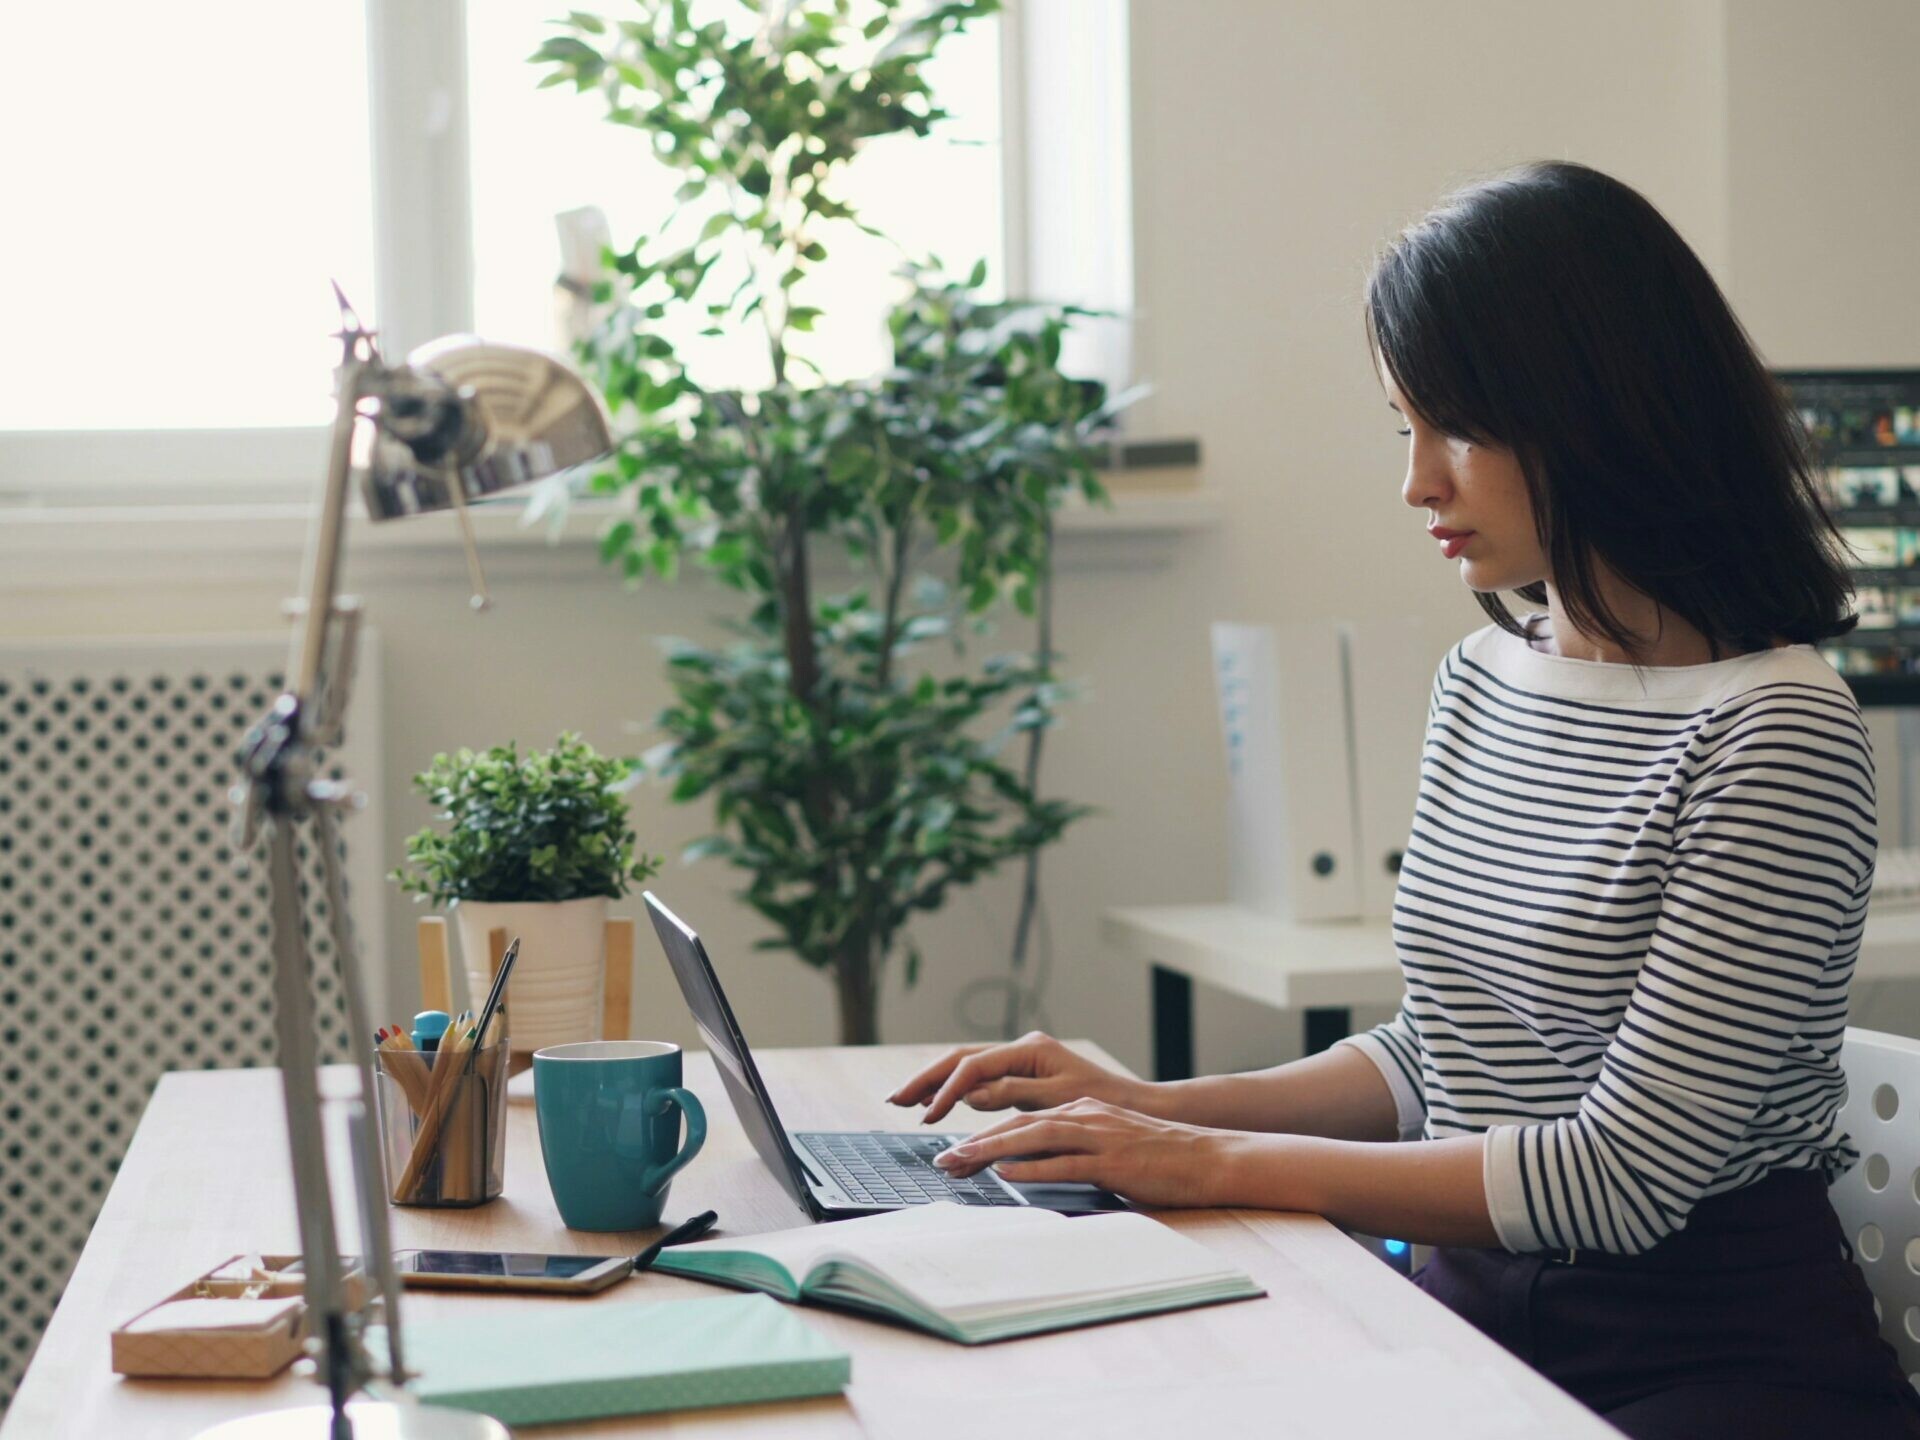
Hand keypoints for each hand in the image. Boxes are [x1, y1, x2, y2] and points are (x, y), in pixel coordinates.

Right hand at [887, 1031, 1142, 1125]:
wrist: (1133, 1106)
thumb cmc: (1103, 1104)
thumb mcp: (1059, 1101)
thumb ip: (1014, 1093)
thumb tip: (969, 1093)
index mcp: (1030, 1050)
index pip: (975, 1066)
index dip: (946, 1090)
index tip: (927, 1114)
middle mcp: (1022, 1048)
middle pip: (962, 1059)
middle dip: (927, 1079)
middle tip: (895, 1099)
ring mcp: (1021, 1060)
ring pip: (967, 1066)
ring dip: (935, 1082)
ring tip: (906, 1100)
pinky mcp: (1022, 1074)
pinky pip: (980, 1078)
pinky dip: (956, 1090)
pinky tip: (937, 1102)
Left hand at [932, 1097, 1236, 1208]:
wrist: (1208, 1157)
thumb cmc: (1158, 1158)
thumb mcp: (1107, 1147)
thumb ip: (1070, 1151)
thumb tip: (1028, 1166)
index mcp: (1081, 1111)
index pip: (1021, 1120)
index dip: (983, 1135)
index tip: (953, 1154)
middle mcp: (1084, 1117)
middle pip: (1018, 1125)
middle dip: (975, 1142)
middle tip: (942, 1161)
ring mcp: (1099, 1136)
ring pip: (1034, 1138)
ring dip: (992, 1150)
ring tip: (960, 1163)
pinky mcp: (1113, 1160)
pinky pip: (1066, 1162)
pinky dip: (1034, 1167)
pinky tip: (1009, 1173)